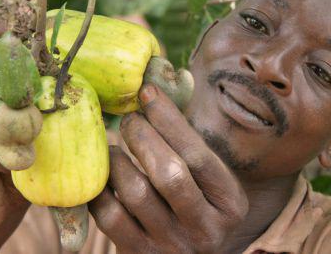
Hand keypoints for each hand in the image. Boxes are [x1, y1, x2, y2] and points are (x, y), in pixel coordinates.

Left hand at [89, 84, 248, 253]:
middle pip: (169, 173)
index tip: (148, 92)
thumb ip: (189, 147)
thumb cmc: (195, 205)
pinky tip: (102, 176)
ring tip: (112, 148)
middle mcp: (206, 229)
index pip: (198, 154)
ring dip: (117, 161)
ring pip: (136, 193)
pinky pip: (110, 217)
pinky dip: (100, 190)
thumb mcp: (208, 182)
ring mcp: (172, 246)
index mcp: (230, 203)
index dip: (169, 119)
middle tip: (129, 120)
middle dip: (142, 136)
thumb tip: (153, 92)